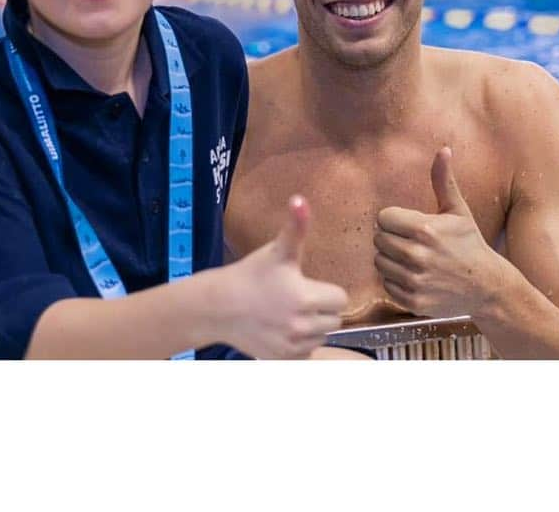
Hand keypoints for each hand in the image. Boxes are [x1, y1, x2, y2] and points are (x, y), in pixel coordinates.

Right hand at [219, 195, 348, 358]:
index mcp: (305, 297)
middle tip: (296, 299)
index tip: (307, 286)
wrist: (219, 306)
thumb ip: (296, 226)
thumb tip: (300, 200)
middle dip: (320, 309)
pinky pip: (307, 354)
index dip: (325, 291)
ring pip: (322, 338)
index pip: (340, 299)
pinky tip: (282, 330)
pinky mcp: (283, 359)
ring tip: (289, 314)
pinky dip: (300, 345)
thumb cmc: (251, 274)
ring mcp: (292, 345)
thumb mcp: (277, 250)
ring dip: (312, 328)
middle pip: (334, 320)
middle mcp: (302, 325)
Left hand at [373, 147, 504, 318]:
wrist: (487, 286)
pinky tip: (414, 275)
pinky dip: (395, 280)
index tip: (407, 224)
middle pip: (378, 240)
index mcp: (425, 229)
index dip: (393, 220)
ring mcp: (415, 280)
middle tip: (410, 241)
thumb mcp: (457, 210)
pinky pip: (386, 284)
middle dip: (391, 238)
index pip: (383, 218)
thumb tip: (443, 149)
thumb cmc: (469, 243)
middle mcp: (417, 255)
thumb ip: (443, 180)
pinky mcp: (413, 301)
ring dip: (391, 259)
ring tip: (412, 258)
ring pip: (379, 262)